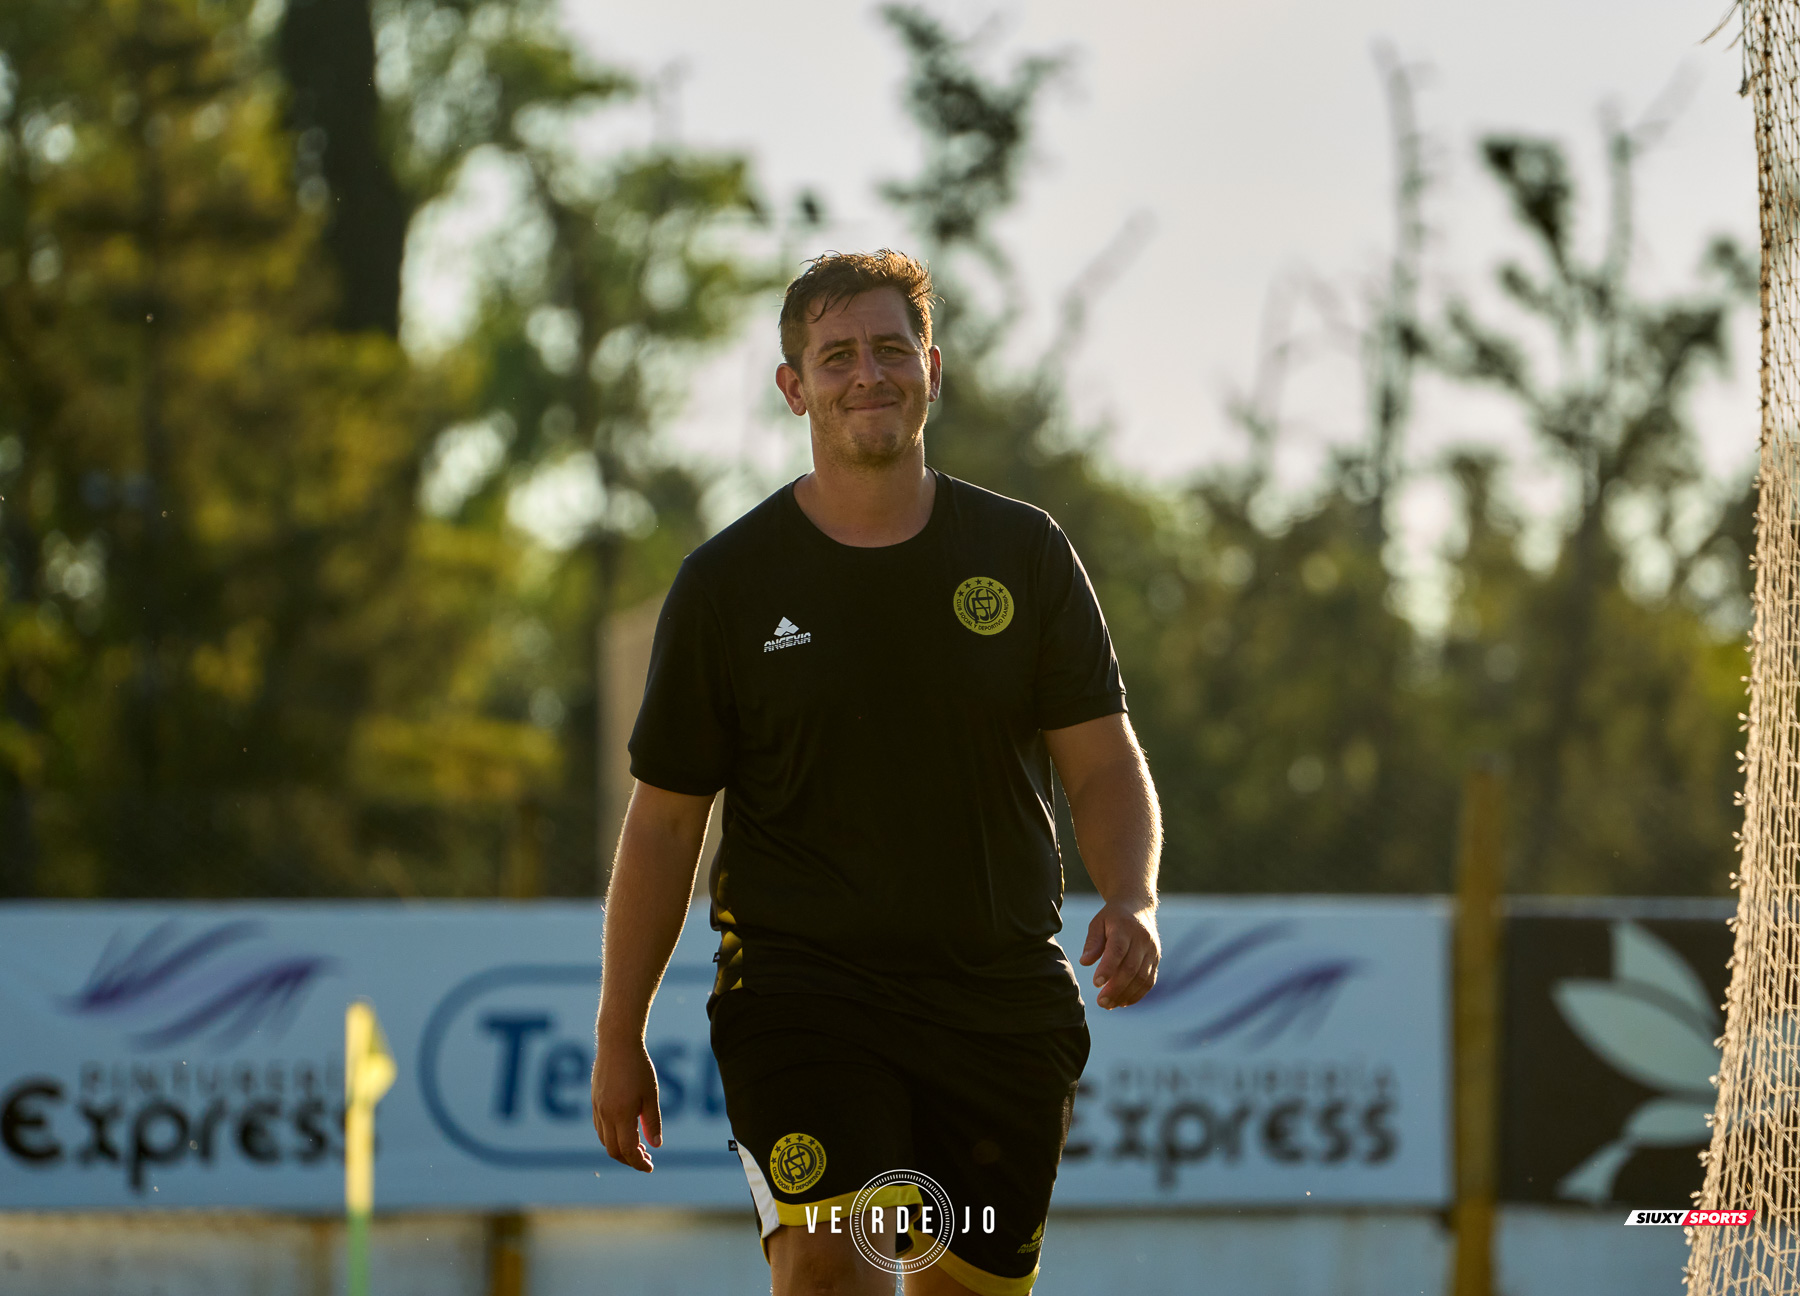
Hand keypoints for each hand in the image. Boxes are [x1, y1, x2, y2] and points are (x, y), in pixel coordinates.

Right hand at [591, 1033, 661, 1171]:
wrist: (617, 1043)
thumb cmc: (638, 1067)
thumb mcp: (651, 1095)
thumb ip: (652, 1122)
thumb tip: (656, 1145)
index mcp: (621, 1115)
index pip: (628, 1150)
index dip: (639, 1163)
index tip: (650, 1167)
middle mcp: (605, 1115)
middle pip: (613, 1150)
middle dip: (629, 1160)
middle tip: (647, 1158)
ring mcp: (597, 1108)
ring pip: (604, 1140)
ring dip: (620, 1149)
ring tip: (639, 1146)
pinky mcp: (594, 1101)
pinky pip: (600, 1128)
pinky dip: (611, 1137)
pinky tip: (625, 1130)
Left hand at [1080, 901, 1159, 1008]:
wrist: (1137, 907)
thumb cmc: (1112, 917)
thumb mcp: (1098, 923)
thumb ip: (1092, 942)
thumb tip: (1085, 962)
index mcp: (1125, 927)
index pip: (1118, 951)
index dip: (1108, 969)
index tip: (1096, 984)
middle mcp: (1142, 939)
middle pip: (1131, 968)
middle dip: (1116, 988)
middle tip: (1101, 1002)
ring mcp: (1152, 950)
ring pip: (1142, 978)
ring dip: (1126, 995)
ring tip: (1109, 1005)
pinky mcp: (1156, 960)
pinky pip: (1149, 981)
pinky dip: (1137, 994)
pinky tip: (1123, 1002)